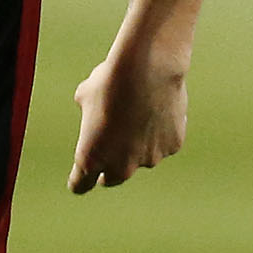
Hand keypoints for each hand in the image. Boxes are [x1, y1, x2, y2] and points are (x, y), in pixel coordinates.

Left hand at [68, 45, 187, 193]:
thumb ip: (89, 116)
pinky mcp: (172, 147)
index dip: (80, 179)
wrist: (149, 67)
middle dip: (110, 168)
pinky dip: (161, 131)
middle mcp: (121, 166)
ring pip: (142, 157)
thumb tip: (96, 116)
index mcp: (91, 157)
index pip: (80, 184)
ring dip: (139, 144)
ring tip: (140, 112)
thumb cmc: (112, 79)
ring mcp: (149, 159)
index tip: (82, 176)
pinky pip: (164, 143)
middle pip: (112, 179)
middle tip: (111, 150)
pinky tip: (160, 107)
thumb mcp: (86, 95)